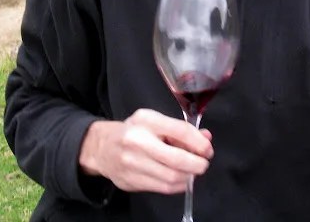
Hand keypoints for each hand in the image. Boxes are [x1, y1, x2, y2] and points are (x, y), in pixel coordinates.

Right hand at [78, 108, 213, 193]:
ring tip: (191, 171)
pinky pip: (162, 188)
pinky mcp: (131, 182)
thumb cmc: (133, 131)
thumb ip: (180, 129)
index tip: (207, 150)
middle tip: (203, 164)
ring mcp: (132, 164)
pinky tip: (180, 178)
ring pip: (171, 178)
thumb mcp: (155, 121)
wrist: (102, 148)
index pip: (180, 131)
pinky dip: (177, 185)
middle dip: (197, 164)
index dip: (199, 143)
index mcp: (146, 121)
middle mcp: (137, 142)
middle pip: (176, 159)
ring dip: (188, 177)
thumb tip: (206, 138)